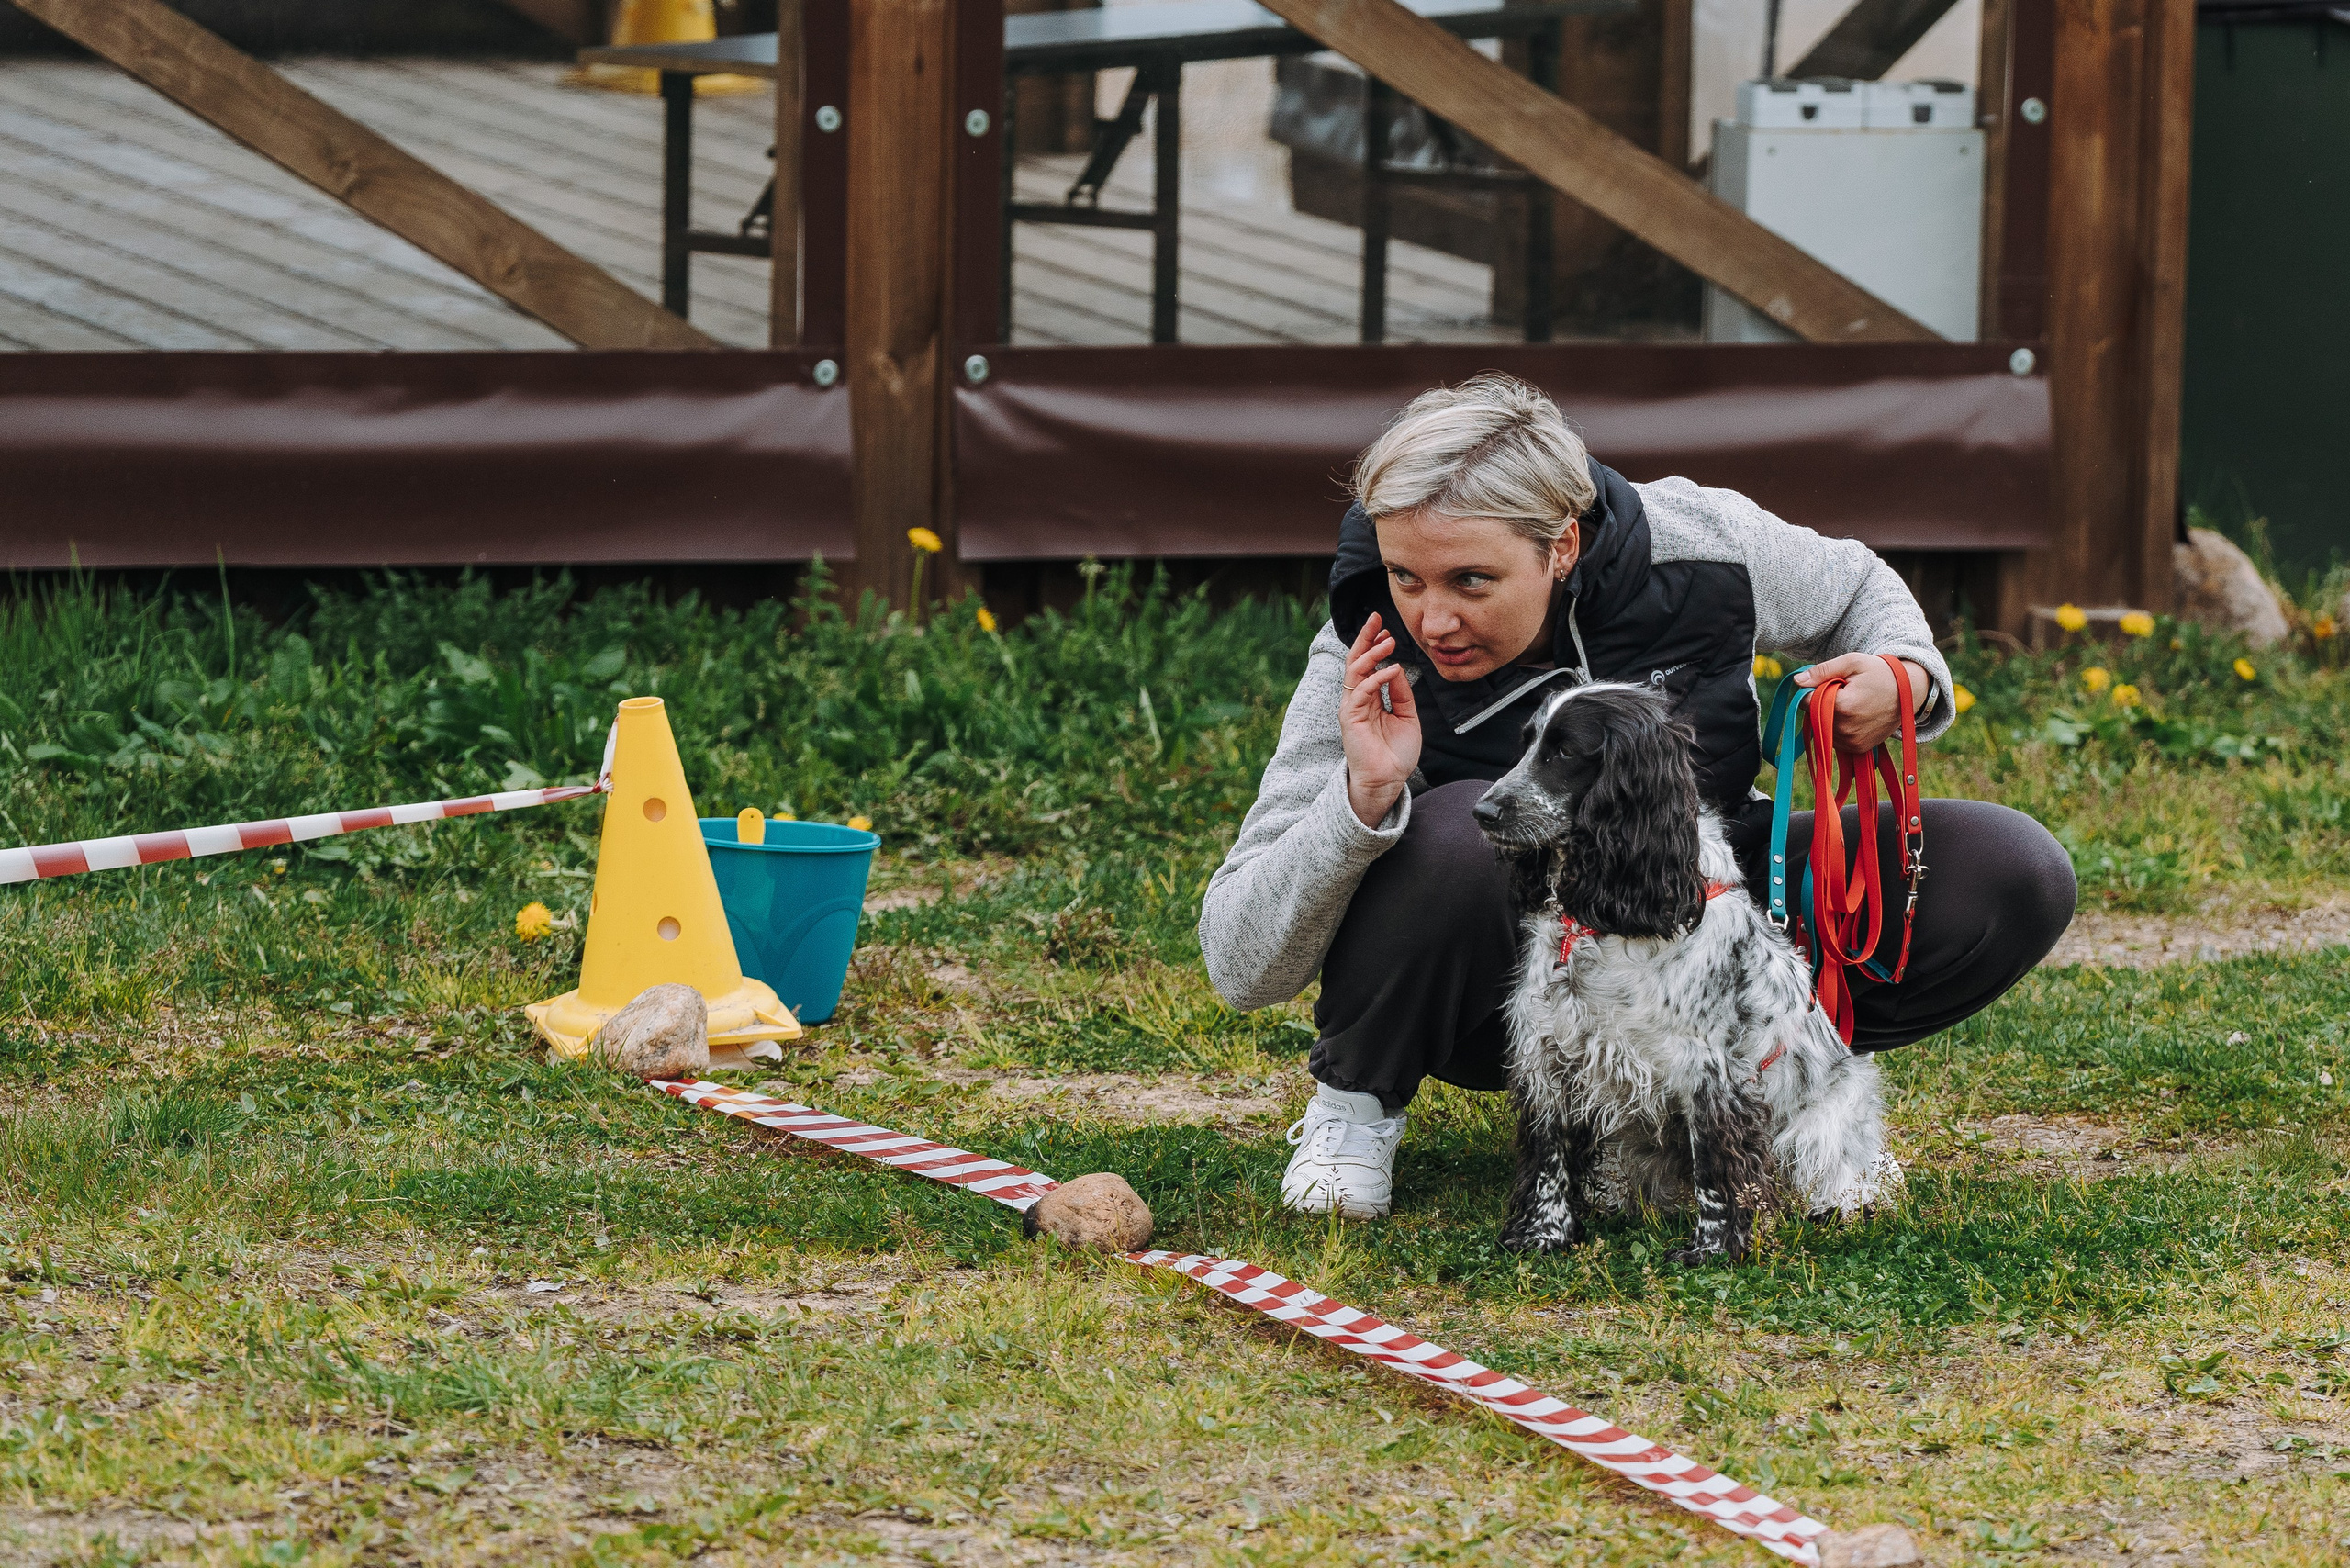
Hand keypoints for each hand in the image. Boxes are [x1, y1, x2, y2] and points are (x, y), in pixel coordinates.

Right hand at [1340, 612, 1420, 826]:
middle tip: (1375, 618)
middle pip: (1355, 661)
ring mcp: (1351, 708)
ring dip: (1372, 653)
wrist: (1388, 781)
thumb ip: (1401, 693)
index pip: (1367, 665)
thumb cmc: (1396, 753)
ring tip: (1388, 640)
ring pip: (1355, 671)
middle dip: (1364, 638)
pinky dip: (1377, 677)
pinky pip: (1362, 690)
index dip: (1374, 645)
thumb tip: (1398, 667)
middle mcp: (1357, 699)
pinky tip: (1393, 670)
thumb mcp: (1406, 716)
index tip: (1386, 629)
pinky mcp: (1350, 718)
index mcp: (1369, 698)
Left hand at [1793, 654, 1930, 753]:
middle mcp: (1846, 729)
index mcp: (1843, 706)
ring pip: (1822, 729)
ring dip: (1829, 717)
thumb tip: (1797, 681)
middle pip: (1814, 716)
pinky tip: (1854, 716)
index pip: (1807, 701)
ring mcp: (1852, 742)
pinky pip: (1835, 739)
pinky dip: (1838, 728)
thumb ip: (1822, 671)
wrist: (1909, 692)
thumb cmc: (1880, 673)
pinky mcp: (1858, 749)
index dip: (1814, 689)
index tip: (1831, 683)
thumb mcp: (1852, 662)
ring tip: (1852, 703)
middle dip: (1822, 704)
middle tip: (1844, 692)